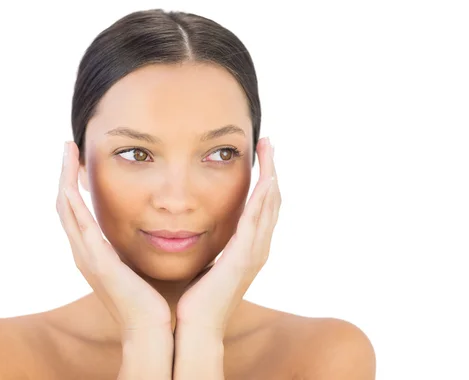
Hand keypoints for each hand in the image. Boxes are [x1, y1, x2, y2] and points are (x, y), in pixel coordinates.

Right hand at [56, 141, 171, 337]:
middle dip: (65, 174)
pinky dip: (73, 204)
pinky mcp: (97, 263)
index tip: (79, 159)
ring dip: (65, 179)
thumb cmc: (151, 298)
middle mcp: (84, 252)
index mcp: (94, 252)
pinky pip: (80, 227)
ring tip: (68, 152)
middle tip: (68, 146)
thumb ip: (136, 243)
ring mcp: (87, 257)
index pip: (76, 210)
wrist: (152, 328)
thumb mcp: (139, 262)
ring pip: (66, 210)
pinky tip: (71, 184)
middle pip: (65, 205)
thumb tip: (153, 224)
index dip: (74, 183)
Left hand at [175, 137, 280, 336]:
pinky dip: (262, 199)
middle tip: (268, 142)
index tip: (260, 154)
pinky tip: (263, 179)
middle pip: (272, 200)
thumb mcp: (208, 262)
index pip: (262, 206)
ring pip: (269, 206)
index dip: (264, 179)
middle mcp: (258, 248)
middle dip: (271, 169)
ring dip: (270, 176)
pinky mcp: (243, 258)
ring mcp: (254, 253)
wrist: (196, 326)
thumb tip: (200, 227)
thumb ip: (212, 244)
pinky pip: (256, 222)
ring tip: (267, 149)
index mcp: (249, 248)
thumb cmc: (197, 298)